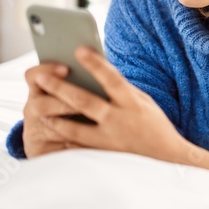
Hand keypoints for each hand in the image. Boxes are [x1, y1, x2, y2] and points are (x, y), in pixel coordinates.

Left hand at [31, 47, 187, 162]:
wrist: (169, 159)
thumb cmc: (155, 126)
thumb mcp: (144, 103)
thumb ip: (122, 91)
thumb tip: (98, 75)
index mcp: (132, 102)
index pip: (111, 78)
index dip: (95, 63)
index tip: (78, 49)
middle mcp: (120, 119)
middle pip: (84, 101)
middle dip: (60, 87)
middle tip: (40, 77)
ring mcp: (111, 140)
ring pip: (75, 127)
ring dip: (55, 116)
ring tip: (38, 107)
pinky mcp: (105, 156)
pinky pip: (78, 148)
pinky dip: (63, 140)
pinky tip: (50, 133)